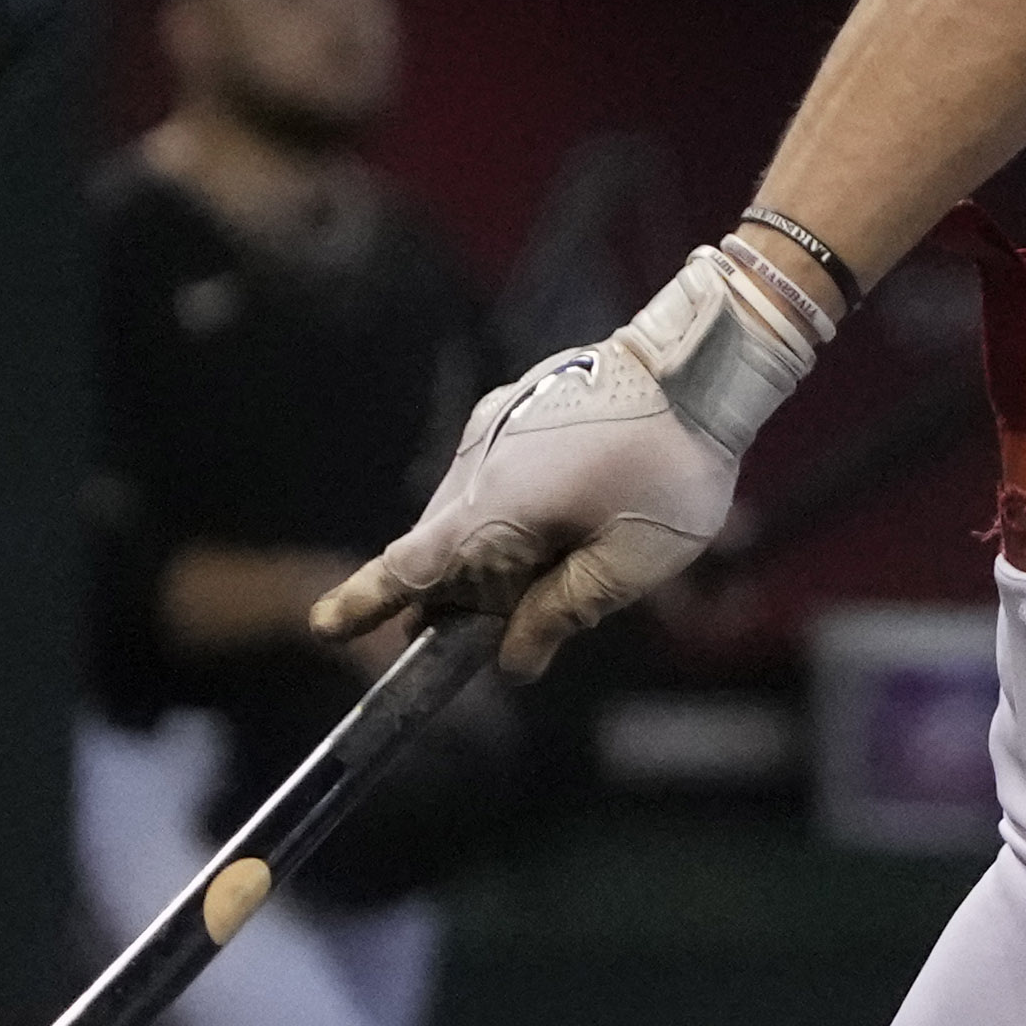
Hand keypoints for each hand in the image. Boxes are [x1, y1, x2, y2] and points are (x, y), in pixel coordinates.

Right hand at [312, 239, 827, 675]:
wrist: (699, 363)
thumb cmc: (673, 468)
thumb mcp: (629, 564)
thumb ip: (563, 614)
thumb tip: (513, 663)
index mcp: (497, 505)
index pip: (412, 567)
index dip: (367, 602)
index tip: (326, 628)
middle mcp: (479, 460)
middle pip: (441, 546)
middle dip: (455, 596)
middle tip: (483, 637)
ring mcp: (495, 425)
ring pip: (468, 509)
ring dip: (489, 551)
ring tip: (552, 566)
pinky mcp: (517, 406)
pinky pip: (492, 473)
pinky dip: (508, 510)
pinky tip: (566, 513)